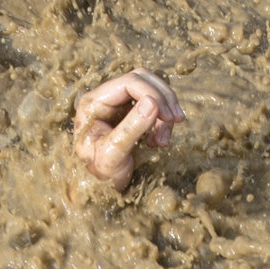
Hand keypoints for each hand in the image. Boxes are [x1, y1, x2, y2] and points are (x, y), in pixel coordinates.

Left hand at [73, 68, 183, 190]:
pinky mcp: (131, 113)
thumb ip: (130, 129)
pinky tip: (159, 141)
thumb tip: (153, 104)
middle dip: (163, 99)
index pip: (129, 82)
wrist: (99, 189)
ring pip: (152, 91)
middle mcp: (106, 98)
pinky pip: (155, 106)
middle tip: (175, 121)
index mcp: (95, 102)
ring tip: (163, 141)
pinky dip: (164, 121)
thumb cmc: (99, 174)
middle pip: (143, 80)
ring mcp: (119, 104)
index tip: (167, 117)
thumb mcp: (112, 155)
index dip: (153, 94)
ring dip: (165, 113)